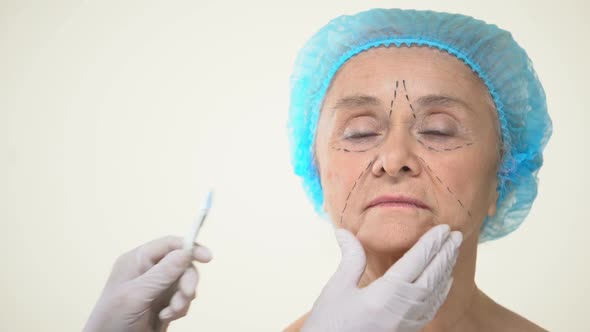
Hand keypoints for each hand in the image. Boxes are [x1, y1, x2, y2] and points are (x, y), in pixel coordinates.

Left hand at [83, 235, 212, 331]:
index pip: (169, 244)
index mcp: (137, 260)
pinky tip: (166, 317)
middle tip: (187, 295)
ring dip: (184, 298)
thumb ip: (162, 273)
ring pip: (185, 283)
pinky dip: (180, 308)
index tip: (207, 258)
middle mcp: (148, 270)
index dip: (189, 247)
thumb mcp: (137, 295)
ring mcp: (157, 287)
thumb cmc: (112, 321)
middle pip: (182, 264)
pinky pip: (183, 299)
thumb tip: (186, 251)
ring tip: (172, 312)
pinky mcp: (164, 303)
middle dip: (187, 281)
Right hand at [302, 224, 461, 331]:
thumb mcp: (337, 288)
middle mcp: (401, 311)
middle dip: (445, 254)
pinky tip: (444, 282)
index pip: (415, 263)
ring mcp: (406, 324)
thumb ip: (350, 259)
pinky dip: (441, 292)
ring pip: (435, 293)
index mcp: (385, 296)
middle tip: (456, 235)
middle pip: (431, 277)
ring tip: (453, 251)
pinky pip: (431, 309)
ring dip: (446, 270)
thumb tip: (344, 232)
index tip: (443, 228)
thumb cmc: (329, 324)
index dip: (430, 244)